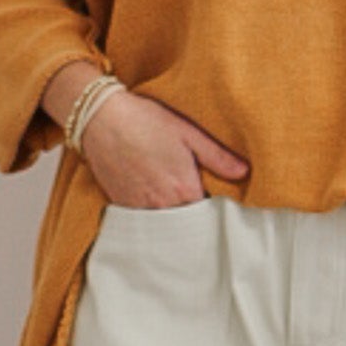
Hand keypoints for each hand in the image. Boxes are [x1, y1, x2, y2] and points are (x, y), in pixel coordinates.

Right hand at [80, 90, 249, 209]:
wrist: (100, 119)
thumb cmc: (145, 121)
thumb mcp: (188, 132)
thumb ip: (218, 156)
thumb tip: (245, 173)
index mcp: (185, 190)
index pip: (211, 215)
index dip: (217, 211)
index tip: (222, 205)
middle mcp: (163, 206)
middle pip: (189, 226)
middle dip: (198, 222)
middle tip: (204, 210)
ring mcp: (140, 210)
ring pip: (167, 227)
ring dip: (176, 222)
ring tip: (181, 209)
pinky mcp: (122, 207)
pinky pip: (145, 223)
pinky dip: (154, 219)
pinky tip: (158, 204)